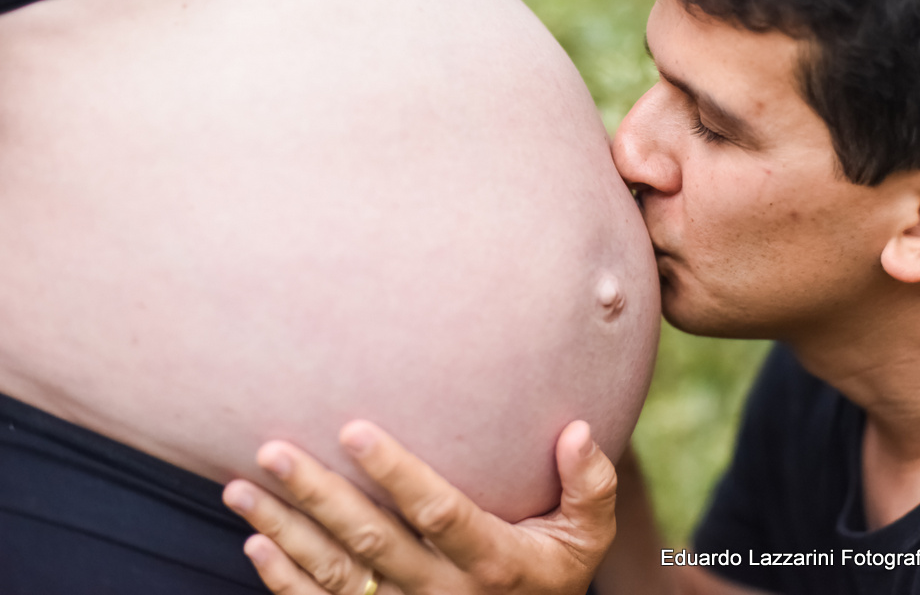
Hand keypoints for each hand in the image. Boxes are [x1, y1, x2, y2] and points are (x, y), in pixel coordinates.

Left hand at [222, 419, 616, 594]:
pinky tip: (255, 542)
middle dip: (319, 496)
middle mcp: (444, 592)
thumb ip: (590, 486)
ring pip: (338, 575)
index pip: (438, 512)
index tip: (354, 429)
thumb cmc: (555, 570)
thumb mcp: (588, 536)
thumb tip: (579, 430)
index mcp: (493, 561)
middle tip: (272, 450)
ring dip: (286, 531)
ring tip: (241, 487)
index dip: (396, 474)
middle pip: (372, 543)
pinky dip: (285, 581)